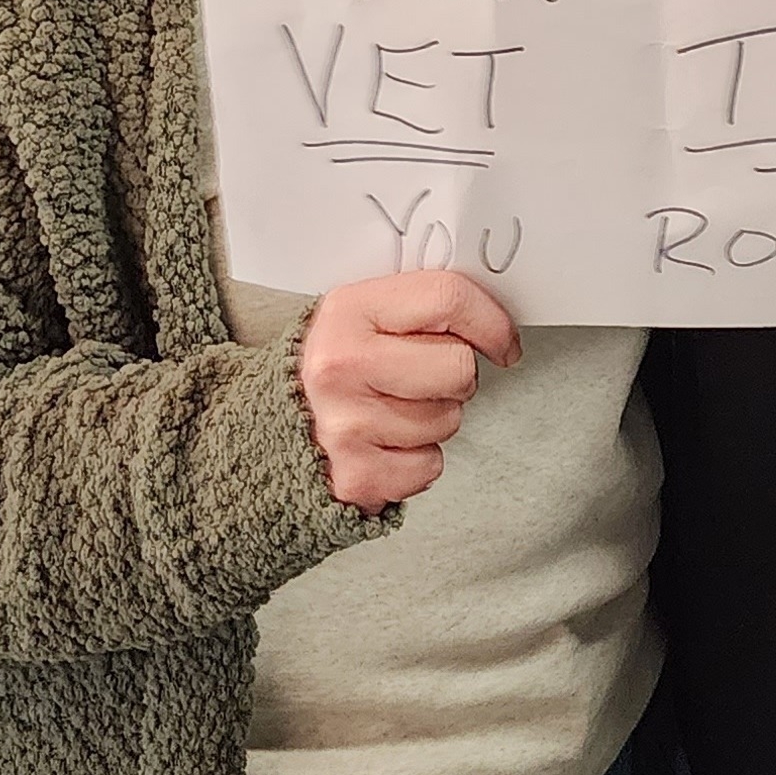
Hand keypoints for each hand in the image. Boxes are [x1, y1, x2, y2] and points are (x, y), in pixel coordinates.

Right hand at [297, 271, 520, 514]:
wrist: (273, 426)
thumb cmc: (339, 367)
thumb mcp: (365, 316)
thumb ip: (422, 306)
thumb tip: (497, 320)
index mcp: (348, 311)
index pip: (447, 298)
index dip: (491, 321)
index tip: (502, 341)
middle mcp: (340, 366)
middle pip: (459, 367)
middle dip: (457, 375)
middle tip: (425, 378)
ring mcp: (345, 425)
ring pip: (449, 419)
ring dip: (436, 418)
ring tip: (394, 409)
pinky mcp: (356, 475)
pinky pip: (430, 466)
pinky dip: (418, 460)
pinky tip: (387, 443)